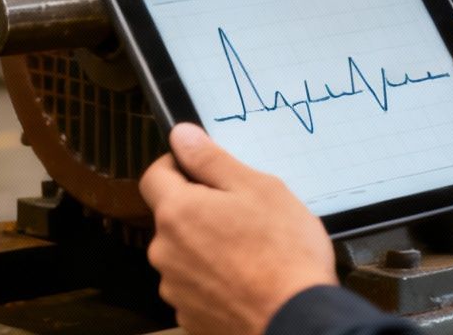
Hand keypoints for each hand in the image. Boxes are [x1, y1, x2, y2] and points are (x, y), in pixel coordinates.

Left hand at [139, 123, 335, 334]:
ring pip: (183, 253)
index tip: (202, 171)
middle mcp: (165, 251)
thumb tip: (181, 136)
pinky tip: (245, 280)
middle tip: (241, 216)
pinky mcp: (189, 316)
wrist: (298, 321)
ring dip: (205, 248)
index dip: (178, 166)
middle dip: (199, 211)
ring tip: (249, 253)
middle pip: (172, 217)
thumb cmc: (285, 256)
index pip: (154, 175)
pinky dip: (213, 281)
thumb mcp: (258, 189)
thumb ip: (211, 160)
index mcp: (177, 212)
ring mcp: (175, 287)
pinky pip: (194, 286)